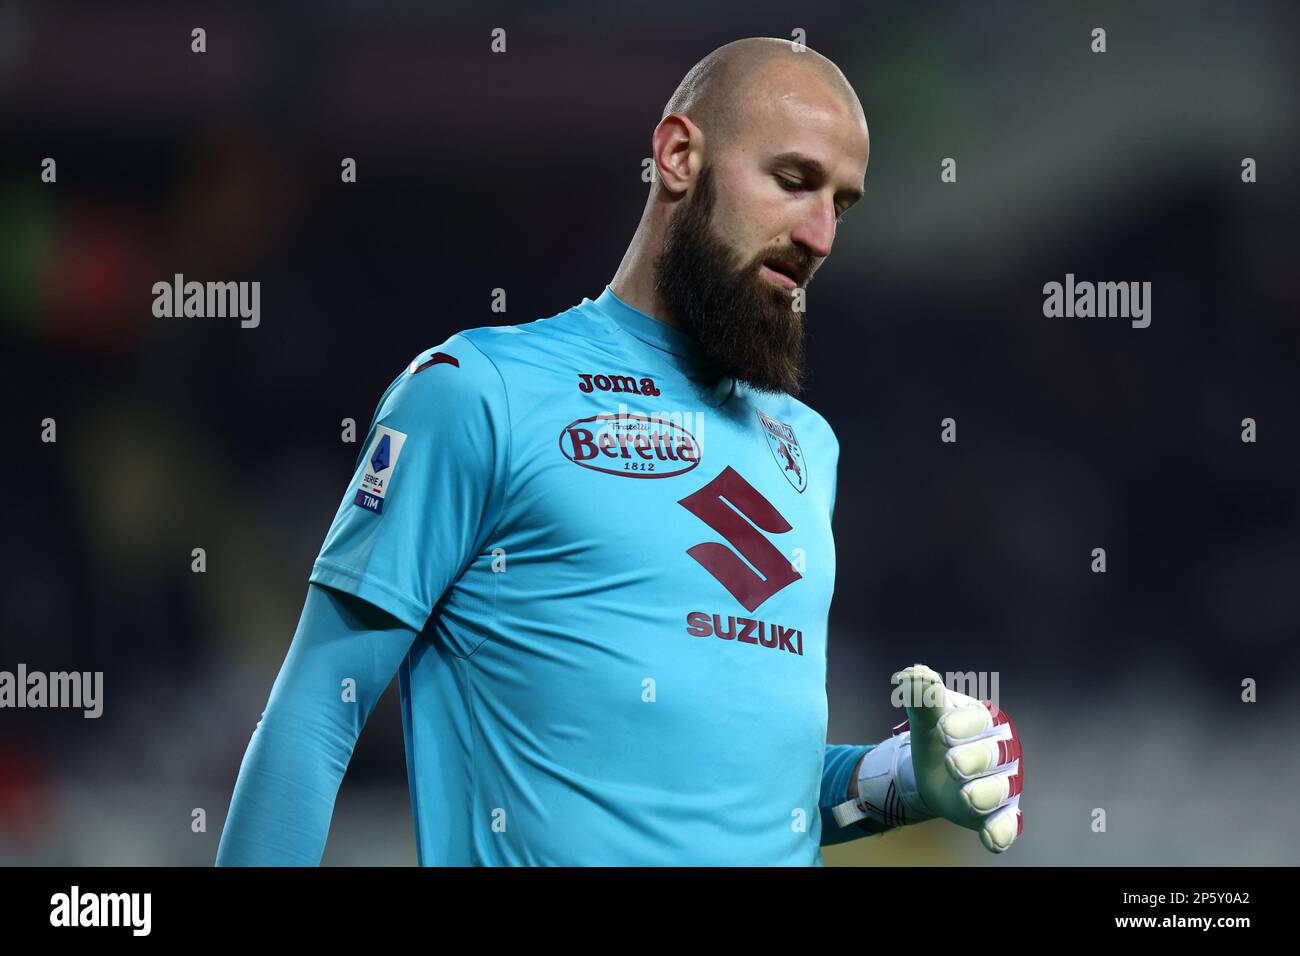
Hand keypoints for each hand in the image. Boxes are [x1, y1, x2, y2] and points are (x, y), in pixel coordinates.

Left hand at [899, 664, 1022, 852]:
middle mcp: (1000, 750)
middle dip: (974, 759)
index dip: (963, 724)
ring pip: (1002, 789)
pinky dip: (1001, 832)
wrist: (932, 773)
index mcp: (984, 720)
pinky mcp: (999, 813)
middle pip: (995, 754)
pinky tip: (991, 839)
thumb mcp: (925, 718)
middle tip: (951, 764)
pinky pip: (1007, 823)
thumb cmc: (936, 737)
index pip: (980, 719)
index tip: (942, 730)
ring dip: (986, 794)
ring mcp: (1002, 783)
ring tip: (966, 798)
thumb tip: (913, 674)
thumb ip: (921, 698)